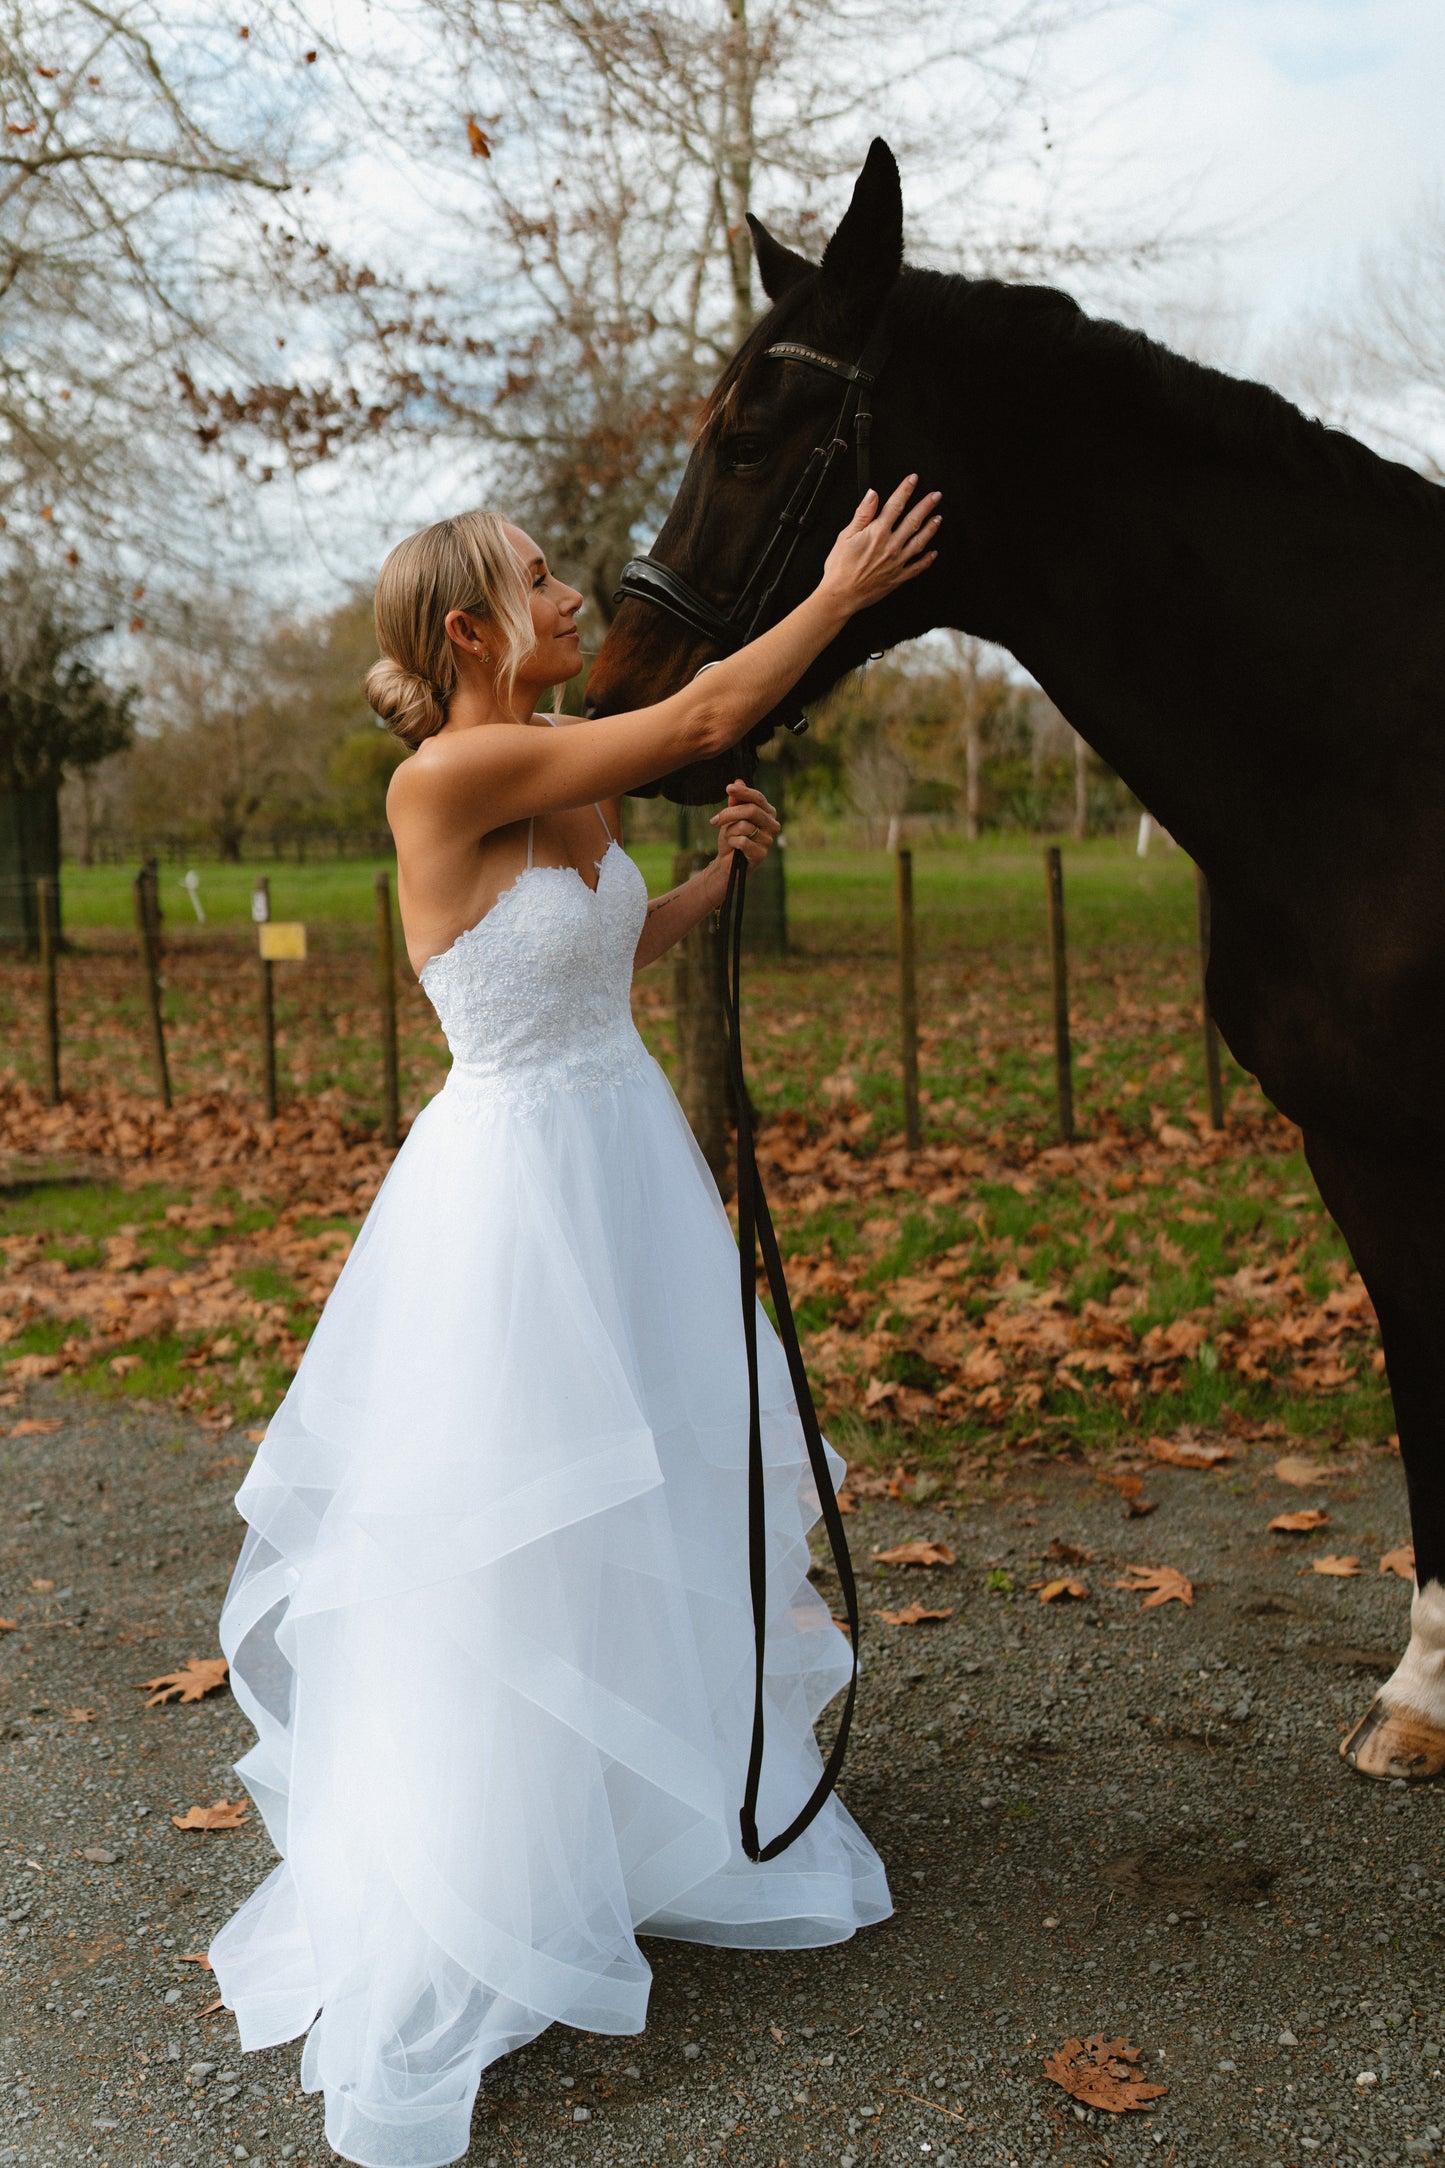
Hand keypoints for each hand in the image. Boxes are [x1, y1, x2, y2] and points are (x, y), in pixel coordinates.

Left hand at [709, 779, 779, 874]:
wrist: (727, 862)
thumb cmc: (732, 836)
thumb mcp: (731, 816)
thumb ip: (736, 800)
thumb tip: (739, 780)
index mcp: (768, 812)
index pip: (758, 798)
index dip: (743, 792)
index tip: (728, 788)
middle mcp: (772, 824)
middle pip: (751, 810)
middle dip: (729, 813)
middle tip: (715, 820)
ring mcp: (769, 840)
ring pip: (744, 826)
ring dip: (730, 831)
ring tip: (729, 837)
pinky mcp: (761, 854)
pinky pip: (742, 841)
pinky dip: (732, 842)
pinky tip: (733, 847)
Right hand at [818, 475, 940, 615]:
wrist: (841, 595)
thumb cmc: (840, 568)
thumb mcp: (845, 535)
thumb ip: (862, 514)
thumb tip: (872, 495)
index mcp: (877, 533)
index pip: (895, 505)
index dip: (906, 490)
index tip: (913, 480)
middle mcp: (891, 546)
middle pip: (913, 521)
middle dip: (926, 506)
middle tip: (936, 496)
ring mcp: (897, 562)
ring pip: (920, 542)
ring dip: (931, 529)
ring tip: (938, 518)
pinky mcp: (898, 577)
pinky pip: (917, 567)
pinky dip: (927, 560)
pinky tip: (933, 553)